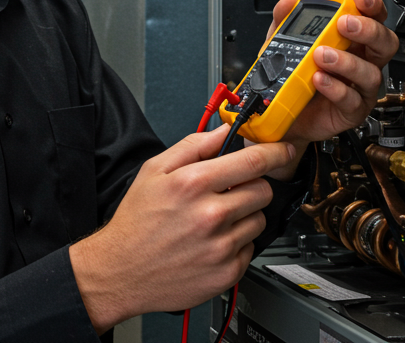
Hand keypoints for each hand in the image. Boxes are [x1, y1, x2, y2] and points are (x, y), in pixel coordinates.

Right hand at [69, 129, 294, 333]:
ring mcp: (221, 246)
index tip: (283, 149)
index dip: (275, 152)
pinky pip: (250, 248)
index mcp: (193, 184)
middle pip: (263, 190)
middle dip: (252, 186)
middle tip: (230, 191)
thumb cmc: (136, 222)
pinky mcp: (227, 271)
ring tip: (215, 220)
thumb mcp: (153, 171)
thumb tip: (222, 132)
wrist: (121, 271)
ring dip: (244, 216)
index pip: (252, 161)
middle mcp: (211, 215)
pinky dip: (237, 243)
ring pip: (259, 220)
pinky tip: (212, 241)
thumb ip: (192, 146)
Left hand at [276, 0, 398, 145]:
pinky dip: (336, 88)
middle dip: (368, 30)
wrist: (282, 114)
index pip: (372, 18)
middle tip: (344, 25)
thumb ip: (285, 23)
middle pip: (384, 43)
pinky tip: (319, 80)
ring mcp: (359, 88)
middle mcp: (361, 62)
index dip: (372, 6)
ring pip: (371, 73)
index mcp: (351, 41)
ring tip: (322, 56)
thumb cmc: (293, 78)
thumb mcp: (283, 45)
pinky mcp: (352, 111)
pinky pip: (352, 100)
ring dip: (347, 61)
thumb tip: (287, 3)